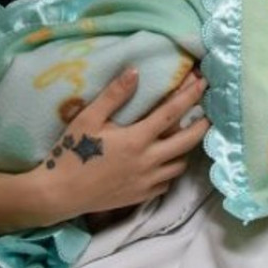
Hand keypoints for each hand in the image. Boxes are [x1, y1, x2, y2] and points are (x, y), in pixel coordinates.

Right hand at [34, 69, 209, 221]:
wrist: (58, 194)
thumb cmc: (71, 152)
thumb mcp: (88, 118)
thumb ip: (114, 95)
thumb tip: (135, 71)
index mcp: (137, 139)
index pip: (172, 113)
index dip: (190, 96)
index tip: (203, 83)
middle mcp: (148, 161)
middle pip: (187, 142)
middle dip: (202, 126)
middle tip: (209, 114)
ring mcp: (146, 181)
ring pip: (180, 165)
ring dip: (186, 150)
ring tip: (186, 136)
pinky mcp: (141, 196)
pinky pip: (166, 182)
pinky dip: (170, 170)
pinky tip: (165, 162)